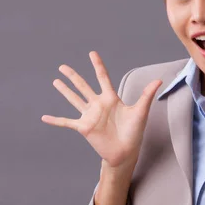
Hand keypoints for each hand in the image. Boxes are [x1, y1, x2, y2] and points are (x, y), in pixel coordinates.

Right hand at [41, 51, 161, 169]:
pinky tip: (44, 117)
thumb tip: (159, 80)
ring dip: (65, 91)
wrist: (126, 151)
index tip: (92, 53)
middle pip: (83, 86)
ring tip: (56, 81)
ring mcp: (90, 115)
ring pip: (74, 100)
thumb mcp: (141, 111)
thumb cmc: (135, 132)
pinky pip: (67, 122)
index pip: (102, 77)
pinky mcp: (84, 127)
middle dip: (73, 76)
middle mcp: (99, 105)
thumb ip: (146, 95)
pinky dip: (56, 121)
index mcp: (111, 98)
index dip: (97, 65)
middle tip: (63, 66)